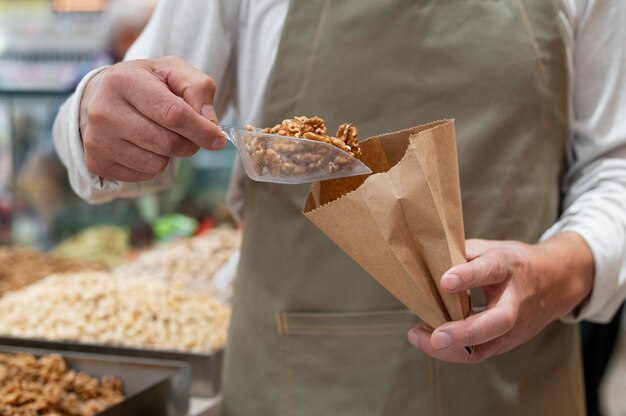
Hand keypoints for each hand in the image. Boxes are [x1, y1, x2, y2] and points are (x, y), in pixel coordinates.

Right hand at [79, 56, 224, 181]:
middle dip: (190, 143)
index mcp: (123, 80)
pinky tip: (144, 145)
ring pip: (157, 163)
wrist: (101, 96)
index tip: (218, 139)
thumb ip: (198, 87)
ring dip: (171, 154)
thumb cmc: (145, 82)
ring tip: (162, 134)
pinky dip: (153, 164)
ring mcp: (97, 139)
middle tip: (192, 135)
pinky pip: (144, 175)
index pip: (173, 114)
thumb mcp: (173, 71)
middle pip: (167, 143)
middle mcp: (104, 110)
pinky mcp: (97, 161)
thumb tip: (209, 119)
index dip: (202, 130)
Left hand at [407, 233, 593, 362]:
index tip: (444, 281)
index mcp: (509, 267)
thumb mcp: (491, 248)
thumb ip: (462, 254)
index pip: (490, 270)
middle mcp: (516, 300)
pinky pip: (479, 352)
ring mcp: (515, 326)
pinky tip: (430, 341)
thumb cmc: (513, 263)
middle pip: (496, 321)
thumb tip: (429, 262)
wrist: (556, 282)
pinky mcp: (508, 342)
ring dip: (451, 348)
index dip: (467, 276)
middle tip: (437, 337)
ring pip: (486, 346)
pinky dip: (453, 351)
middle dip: (465, 332)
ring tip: (418, 337)